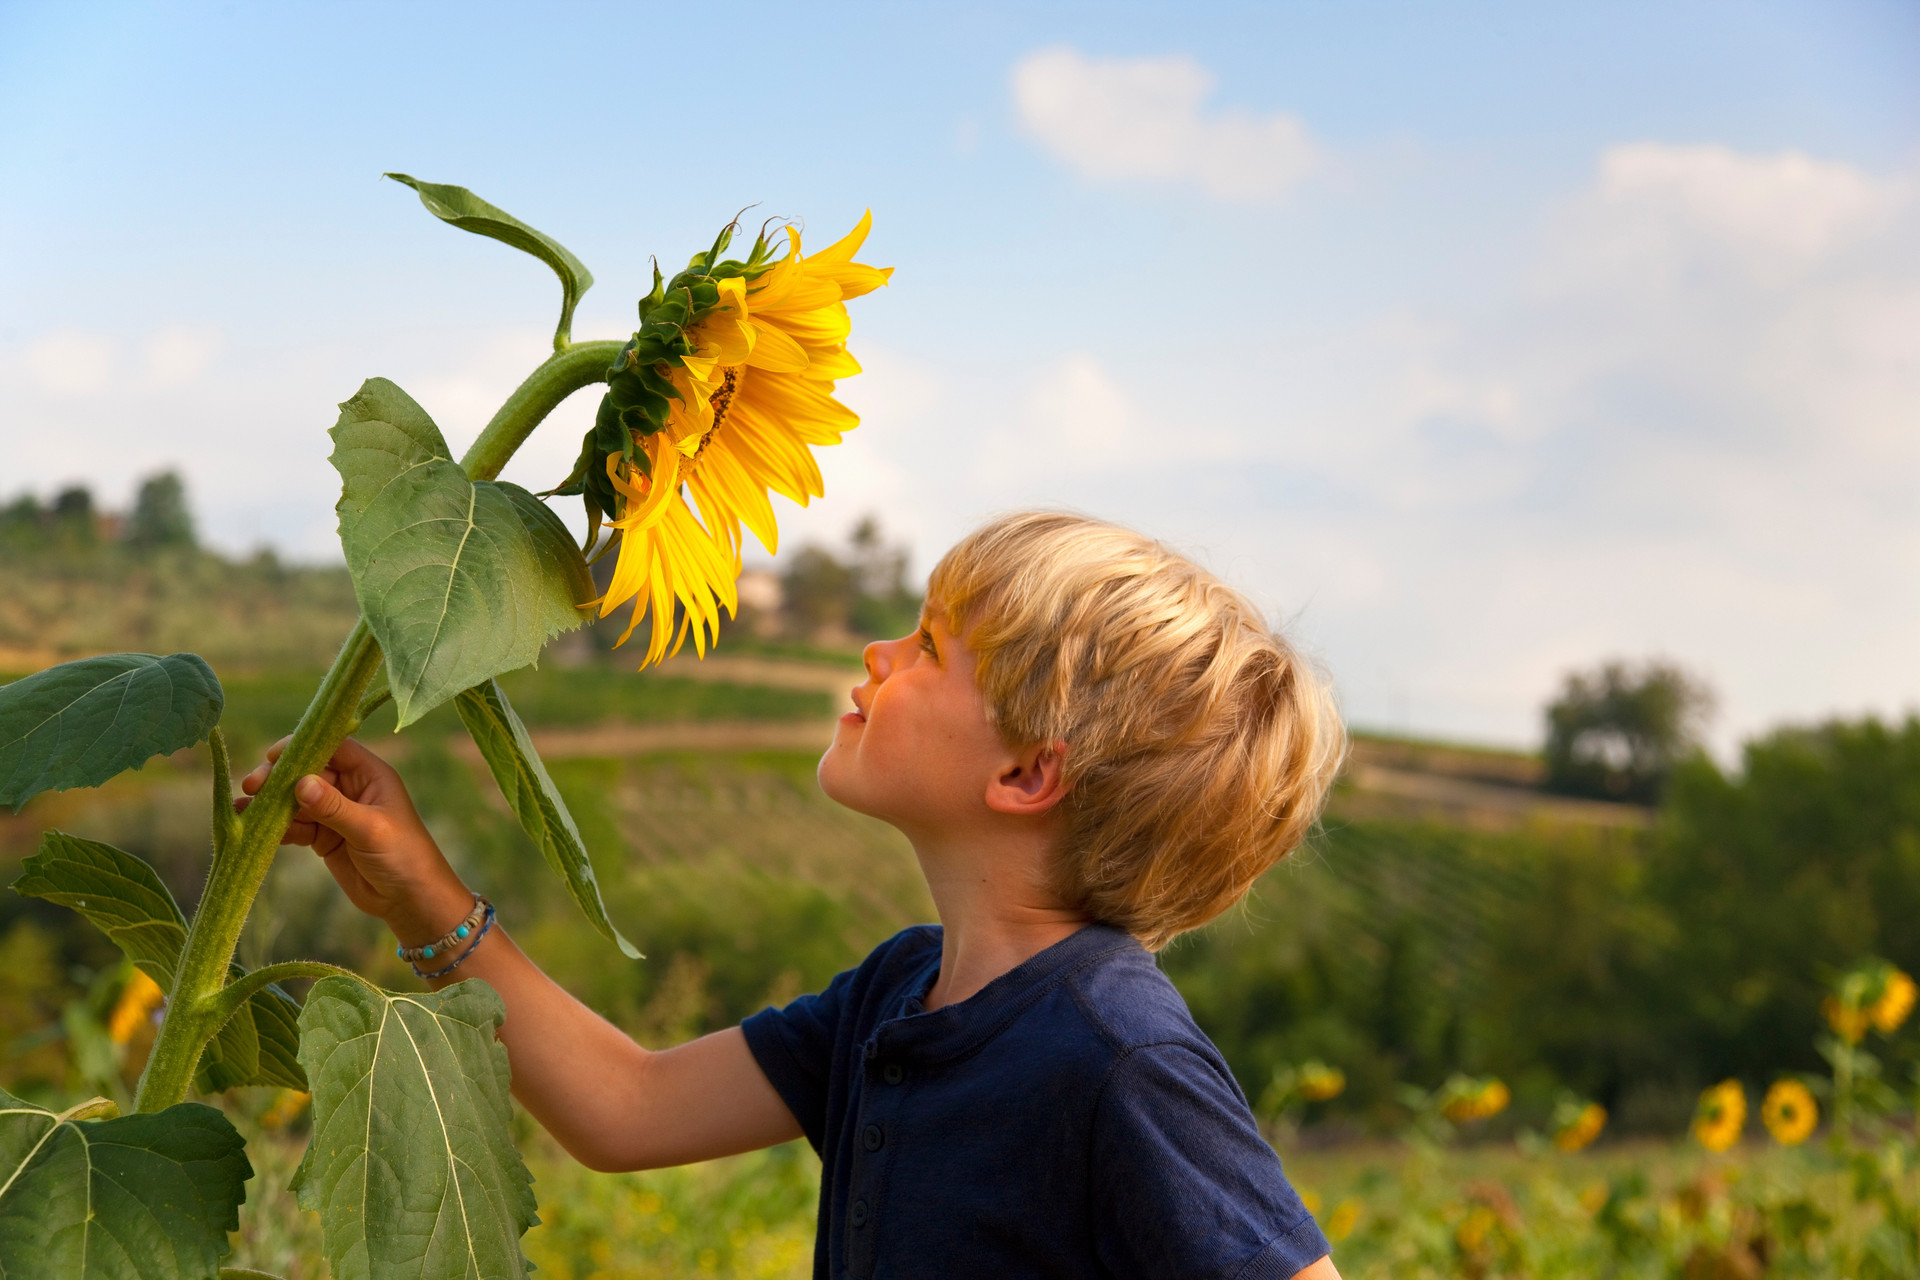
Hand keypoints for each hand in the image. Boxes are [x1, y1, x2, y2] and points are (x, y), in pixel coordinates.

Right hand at [237, 737, 473, 943]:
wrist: (410, 900)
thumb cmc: (404, 856)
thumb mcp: (370, 829)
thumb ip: (335, 807)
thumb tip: (301, 782)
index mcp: (370, 775)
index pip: (334, 748)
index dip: (304, 747)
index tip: (273, 755)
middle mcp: (351, 789)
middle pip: (308, 773)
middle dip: (279, 777)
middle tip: (252, 785)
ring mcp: (336, 813)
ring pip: (297, 800)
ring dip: (271, 803)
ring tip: (244, 807)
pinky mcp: (324, 838)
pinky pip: (295, 826)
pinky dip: (276, 827)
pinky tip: (255, 827)